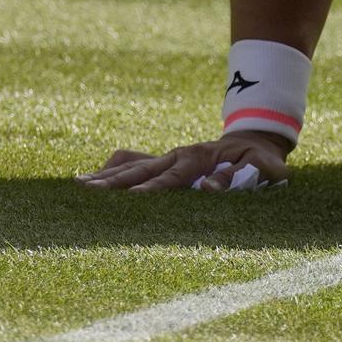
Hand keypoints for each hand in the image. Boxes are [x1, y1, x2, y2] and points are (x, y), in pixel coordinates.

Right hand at [79, 132, 291, 192]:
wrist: (257, 142)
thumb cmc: (262, 161)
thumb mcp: (263, 168)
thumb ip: (238, 177)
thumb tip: (209, 188)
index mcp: (199, 157)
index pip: (172, 177)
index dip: (154, 188)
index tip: (134, 198)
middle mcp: (177, 155)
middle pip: (140, 170)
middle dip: (114, 181)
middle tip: (86, 190)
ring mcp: (168, 158)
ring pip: (131, 165)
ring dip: (106, 176)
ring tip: (77, 185)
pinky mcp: (164, 163)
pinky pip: (134, 163)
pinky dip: (113, 170)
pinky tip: (91, 181)